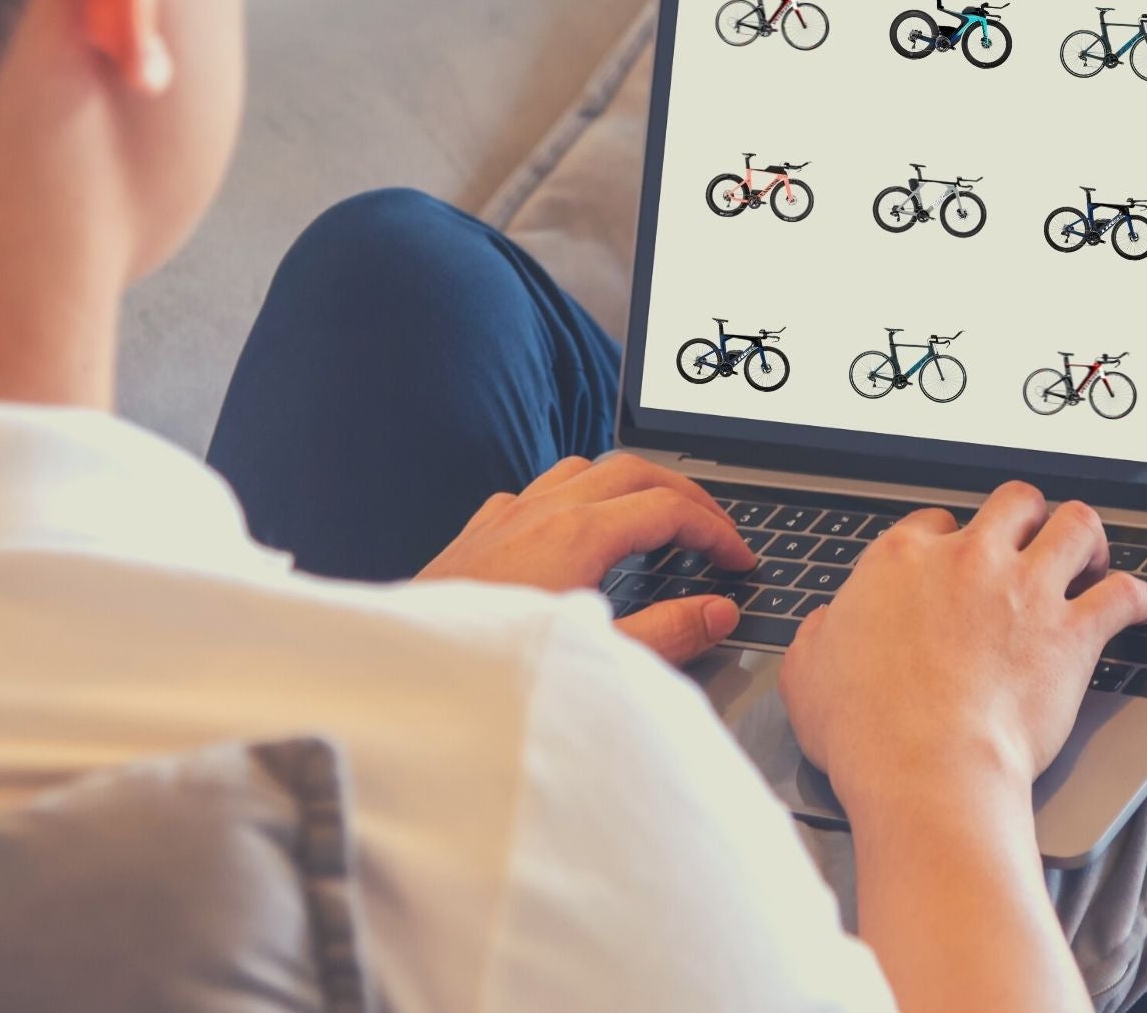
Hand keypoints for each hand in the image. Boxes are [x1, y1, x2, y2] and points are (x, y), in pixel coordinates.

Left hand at [418, 454, 755, 663]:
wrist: (408, 674)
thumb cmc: (491, 671)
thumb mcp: (598, 657)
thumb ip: (666, 632)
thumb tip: (716, 611)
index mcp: (577, 534)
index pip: (668, 508)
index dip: (715, 530)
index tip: (738, 560)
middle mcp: (541, 510)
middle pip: (634, 472)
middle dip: (684, 495)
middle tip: (714, 531)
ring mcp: (507, 515)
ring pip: (583, 470)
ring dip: (629, 487)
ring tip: (655, 523)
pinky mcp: (479, 532)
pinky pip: (536, 491)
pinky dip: (575, 499)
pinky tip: (576, 532)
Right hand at [778, 483, 1146, 810]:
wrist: (926, 770)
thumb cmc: (866, 732)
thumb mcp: (806, 675)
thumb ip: (818, 638)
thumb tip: (824, 631)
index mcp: (900, 561)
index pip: (934, 523)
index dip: (949, 542)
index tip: (956, 565)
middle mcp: (967, 560)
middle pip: (1013, 503)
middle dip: (1027, 518)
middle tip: (1032, 544)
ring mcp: (1024, 590)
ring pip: (1077, 526)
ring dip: (1088, 539)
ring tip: (1090, 559)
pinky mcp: (1072, 631)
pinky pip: (1123, 594)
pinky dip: (1136, 598)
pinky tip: (1138, 607)